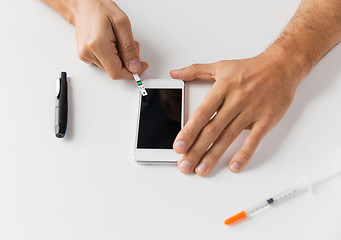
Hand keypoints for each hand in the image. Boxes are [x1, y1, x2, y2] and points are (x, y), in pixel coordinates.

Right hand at [72, 0, 147, 78]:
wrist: (83, 4)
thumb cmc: (100, 9)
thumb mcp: (122, 23)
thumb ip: (129, 48)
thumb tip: (134, 66)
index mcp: (98, 45)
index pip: (117, 72)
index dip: (132, 72)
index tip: (141, 66)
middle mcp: (88, 53)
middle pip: (115, 70)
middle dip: (128, 62)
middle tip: (133, 45)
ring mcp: (85, 55)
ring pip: (110, 67)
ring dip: (121, 58)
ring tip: (120, 41)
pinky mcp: (84, 56)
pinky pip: (104, 63)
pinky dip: (113, 57)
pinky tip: (112, 44)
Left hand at [170, 54, 298, 175]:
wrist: (281, 66)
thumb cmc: (250, 68)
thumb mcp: (221, 66)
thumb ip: (195, 71)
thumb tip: (175, 73)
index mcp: (222, 89)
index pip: (202, 114)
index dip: (189, 131)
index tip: (178, 146)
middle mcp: (235, 101)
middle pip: (212, 130)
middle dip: (196, 150)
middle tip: (184, 165)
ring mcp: (251, 111)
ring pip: (229, 137)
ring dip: (214, 156)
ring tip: (201, 169)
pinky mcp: (265, 120)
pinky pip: (254, 140)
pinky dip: (244, 153)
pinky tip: (234, 166)